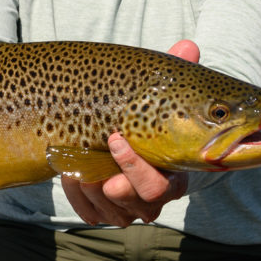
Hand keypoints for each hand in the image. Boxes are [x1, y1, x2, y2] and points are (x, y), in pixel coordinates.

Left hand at [61, 39, 199, 225]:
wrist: (106, 131)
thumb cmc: (138, 111)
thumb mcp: (155, 92)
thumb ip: (174, 72)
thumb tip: (189, 46)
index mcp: (174, 173)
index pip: (162, 187)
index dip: (136, 167)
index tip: (115, 137)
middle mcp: (156, 197)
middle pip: (140, 206)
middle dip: (115, 179)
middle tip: (95, 149)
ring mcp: (131, 208)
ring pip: (111, 210)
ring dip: (88, 178)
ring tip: (80, 151)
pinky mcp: (106, 213)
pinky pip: (89, 213)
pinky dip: (75, 191)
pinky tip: (72, 169)